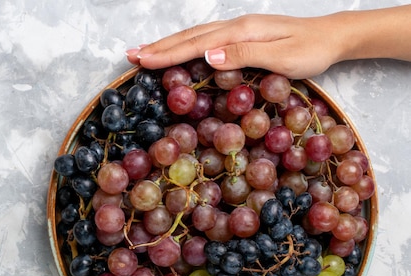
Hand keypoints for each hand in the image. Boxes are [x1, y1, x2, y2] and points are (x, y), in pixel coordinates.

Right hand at [126, 14, 344, 78]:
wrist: (332, 36)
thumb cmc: (311, 51)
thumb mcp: (282, 57)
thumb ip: (245, 55)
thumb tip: (208, 56)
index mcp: (241, 32)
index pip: (196, 44)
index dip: (167, 54)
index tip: (142, 60)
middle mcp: (235, 27)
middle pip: (189, 37)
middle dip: (159, 47)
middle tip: (131, 56)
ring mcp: (237, 29)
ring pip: (194, 36)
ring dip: (168, 44)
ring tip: (144, 51)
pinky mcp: (242, 35)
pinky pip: (205, 39)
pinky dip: (185, 44)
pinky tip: (178, 49)